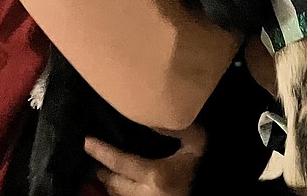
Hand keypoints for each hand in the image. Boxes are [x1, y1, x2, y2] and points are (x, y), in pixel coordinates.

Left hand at [85, 124, 205, 195]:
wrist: (220, 188)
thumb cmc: (208, 165)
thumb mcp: (197, 141)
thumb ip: (175, 128)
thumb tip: (151, 119)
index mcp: (156, 175)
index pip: (120, 162)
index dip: (102, 151)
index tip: (86, 141)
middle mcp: (147, 195)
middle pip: (114, 184)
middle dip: (103, 171)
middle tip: (94, 159)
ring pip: (120, 195)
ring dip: (111, 184)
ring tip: (104, 170)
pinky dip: (122, 191)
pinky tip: (121, 184)